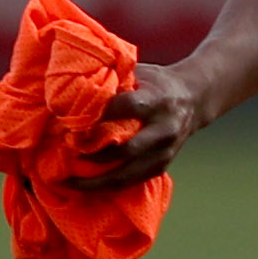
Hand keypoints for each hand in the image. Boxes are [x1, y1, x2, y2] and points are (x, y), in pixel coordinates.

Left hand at [79, 59, 209, 190]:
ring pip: (127, 175)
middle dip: (92, 155)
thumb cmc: (156, 82)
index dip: (97, 116)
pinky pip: (131, 182)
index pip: (125, 108)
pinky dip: (106, 186)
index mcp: (157, 101)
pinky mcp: (162, 166)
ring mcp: (165, 152)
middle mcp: (163, 129)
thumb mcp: (139, 72)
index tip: (69, 121)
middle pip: (125, 150)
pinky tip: (85, 185)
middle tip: (63, 154)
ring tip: (66, 182)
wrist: (194, 98)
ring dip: (95, 182)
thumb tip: (72, 90)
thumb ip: (113, 81)